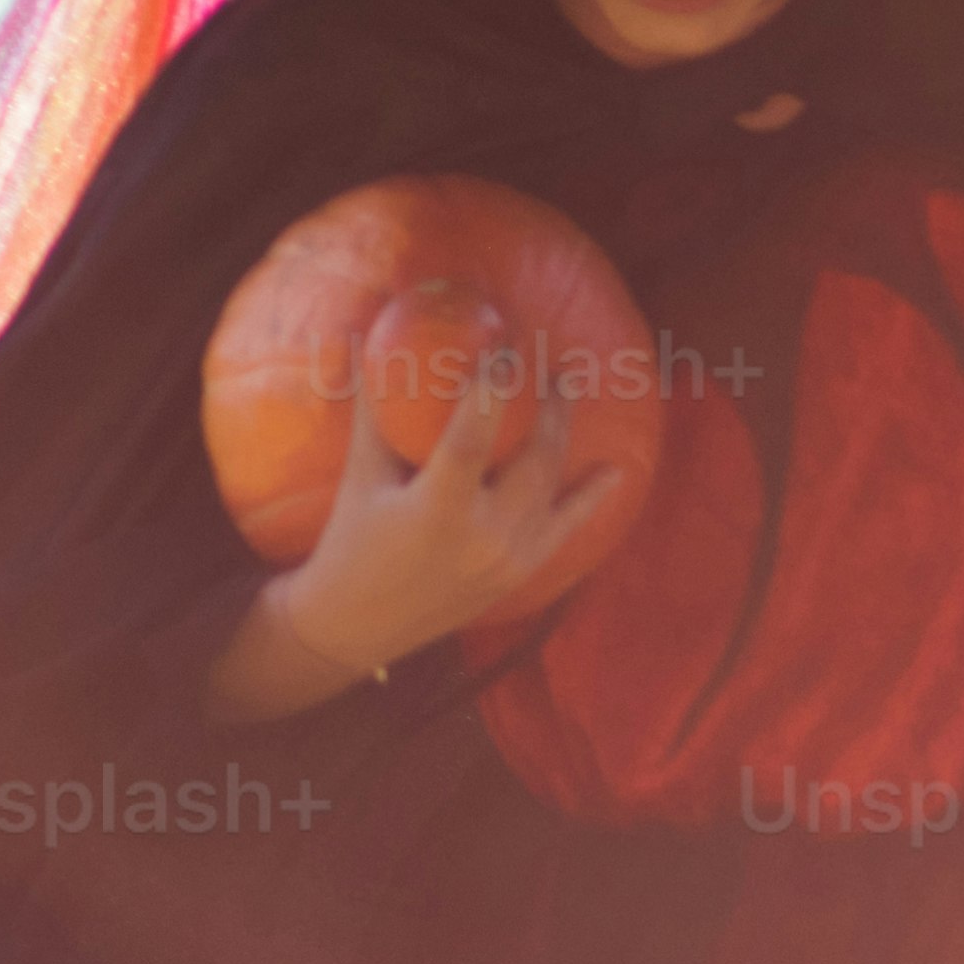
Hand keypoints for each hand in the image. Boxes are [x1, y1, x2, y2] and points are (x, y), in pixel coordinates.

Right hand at [221, 299, 635, 709]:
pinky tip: (614, 470)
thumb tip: (359, 340)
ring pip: (551, 486)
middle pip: (533, 459)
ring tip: (568, 392)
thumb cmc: (349, 543)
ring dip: (564, 437)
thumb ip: (369, 412)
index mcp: (437, 509)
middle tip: (554, 365)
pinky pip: (565, 528)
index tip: (506, 351)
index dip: (493, 390)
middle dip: (549, 408)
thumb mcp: (361, 478)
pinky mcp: (521, 573)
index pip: (473, 438)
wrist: (358, 623)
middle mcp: (483, 535)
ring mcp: (510, 557)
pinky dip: (590, 498)